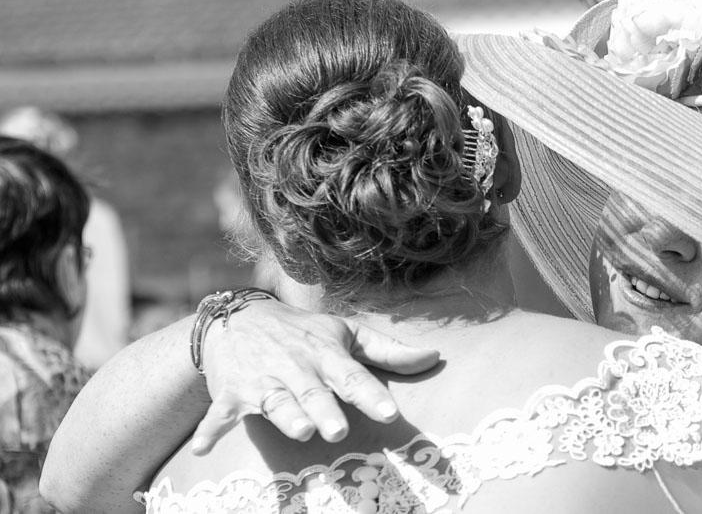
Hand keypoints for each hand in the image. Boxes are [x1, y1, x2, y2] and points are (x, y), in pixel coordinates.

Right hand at [191, 300, 438, 453]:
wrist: (239, 316)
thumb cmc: (304, 332)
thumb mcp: (346, 334)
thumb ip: (389, 351)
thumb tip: (435, 357)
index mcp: (326, 354)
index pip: (352, 376)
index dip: (371, 395)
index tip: (391, 414)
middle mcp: (295, 366)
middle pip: (312, 392)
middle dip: (324, 410)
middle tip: (337, 431)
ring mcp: (261, 379)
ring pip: (274, 401)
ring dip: (284, 415)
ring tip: (300, 430)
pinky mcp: (231, 391)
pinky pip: (219, 412)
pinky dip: (210, 429)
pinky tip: (203, 449)